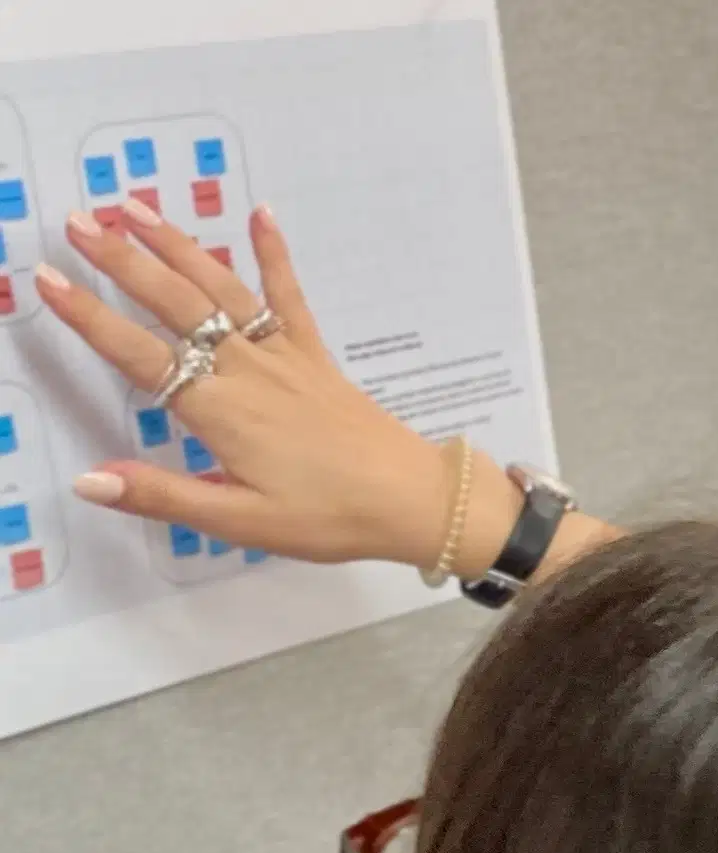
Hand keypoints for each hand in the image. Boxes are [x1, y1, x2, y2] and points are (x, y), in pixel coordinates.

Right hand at [33, 201, 513, 567]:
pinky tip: (261, 214)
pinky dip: (274, 254)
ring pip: (221, 288)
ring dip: (177, 245)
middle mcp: (246, 370)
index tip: (47, 278)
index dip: (89, 316)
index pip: (139, 354)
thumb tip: (89, 479)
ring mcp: (283, 356)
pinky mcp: (315, 355)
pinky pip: (290, 297)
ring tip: (134, 208)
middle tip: (76, 220)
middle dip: (122, 260)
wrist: (414, 500)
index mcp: (219, 410)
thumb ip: (164, 496)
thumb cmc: (328, 516)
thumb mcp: (241, 521)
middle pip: (174, 304)